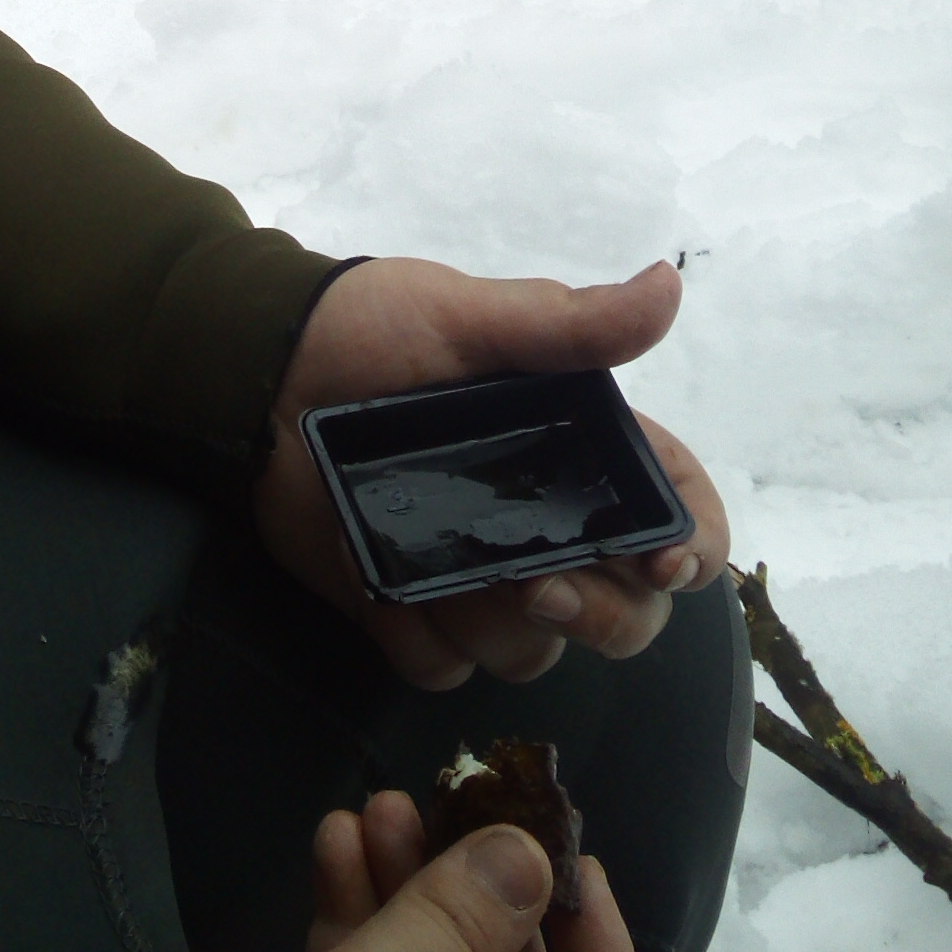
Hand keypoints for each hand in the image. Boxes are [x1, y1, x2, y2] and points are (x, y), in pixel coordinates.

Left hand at [256, 256, 728, 688]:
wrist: (260, 369)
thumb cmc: (371, 327)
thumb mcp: (469, 315)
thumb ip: (568, 324)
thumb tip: (667, 285)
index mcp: (581, 452)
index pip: (678, 515)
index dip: (691, 550)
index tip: (663, 561)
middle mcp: (546, 524)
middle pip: (626, 615)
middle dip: (600, 615)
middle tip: (536, 583)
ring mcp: (482, 574)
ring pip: (533, 653)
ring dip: (493, 624)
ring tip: (437, 559)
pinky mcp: (413, 609)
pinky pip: (443, 666)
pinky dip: (418, 639)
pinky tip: (386, 585)